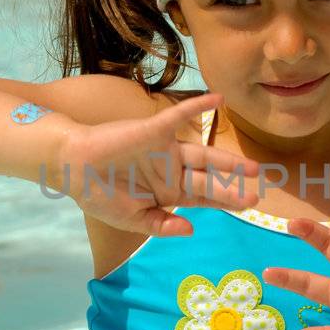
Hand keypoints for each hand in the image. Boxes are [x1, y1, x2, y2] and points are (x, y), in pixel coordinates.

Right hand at [52, 92, 261, 238]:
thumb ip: (161, 225)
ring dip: (227, 159)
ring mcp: (165, 151)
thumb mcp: (132, 219)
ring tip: (252, 166)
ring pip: (203, 154)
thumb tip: (191, 230)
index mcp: (168, 192)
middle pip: (210, 179)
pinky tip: (219, 99)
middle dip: (233, 186)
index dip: (226, 202)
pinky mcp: (153, 131)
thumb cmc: (98, 195)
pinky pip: (179, 117)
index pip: (204, 198)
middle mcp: (172, 171)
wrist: (71, 168)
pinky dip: (199, 107)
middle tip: (258, 192)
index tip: (249, 206)